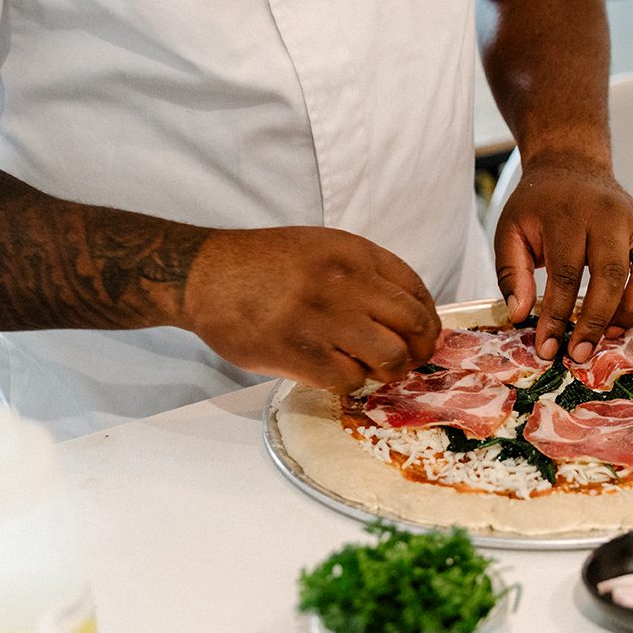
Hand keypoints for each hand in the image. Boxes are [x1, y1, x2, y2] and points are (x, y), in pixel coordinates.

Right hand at [181, 227, 440, 392]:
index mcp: (355, 253)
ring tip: (373, 369)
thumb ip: (365, 274)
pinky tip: (337, 373)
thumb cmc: (265, 265)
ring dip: (388, 371)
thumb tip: (406, 315)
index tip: (421, 336)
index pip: (417, 292)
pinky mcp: (300, 353)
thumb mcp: (324, 249)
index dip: (427, 321)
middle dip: (418, 350)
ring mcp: (324, 319)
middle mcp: (346, 283)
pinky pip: (350, 380)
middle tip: (406, 360)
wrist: (205, 275)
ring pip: (390, 357)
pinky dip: (351, 383)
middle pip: (413, 326)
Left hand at [494, 157, 632, 361]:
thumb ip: (510, 273)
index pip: (566, 273)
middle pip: (612, 275)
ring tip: (612, 333)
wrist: (571, 166)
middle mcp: (609, 216)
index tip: (547, 348)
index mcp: (569, 215)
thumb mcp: (510, 230)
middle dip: (597, 321)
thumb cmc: (539, 205)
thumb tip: (519, 316)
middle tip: (580, 352)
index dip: (556, 316)